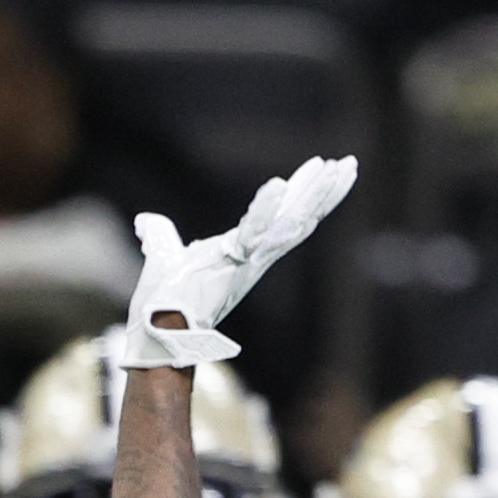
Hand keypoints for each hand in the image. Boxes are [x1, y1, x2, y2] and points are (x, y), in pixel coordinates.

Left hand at [118, 155, 358, 367]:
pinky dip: (264, 209)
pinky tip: (279, 184)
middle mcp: (255, 257)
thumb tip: (146, 222)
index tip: (323, 167)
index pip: (282, 216)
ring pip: (290, 222)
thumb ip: (160, 237)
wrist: (157, 333)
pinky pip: (253, 232)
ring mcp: (248, 260)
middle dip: (325, 190)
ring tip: (339, 168)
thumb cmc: (164, 305)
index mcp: (245, 251)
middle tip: (351, 164)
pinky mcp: (233, 263)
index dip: (304, 192)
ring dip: (315, 195)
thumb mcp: (164, 257)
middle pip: (299, 216)